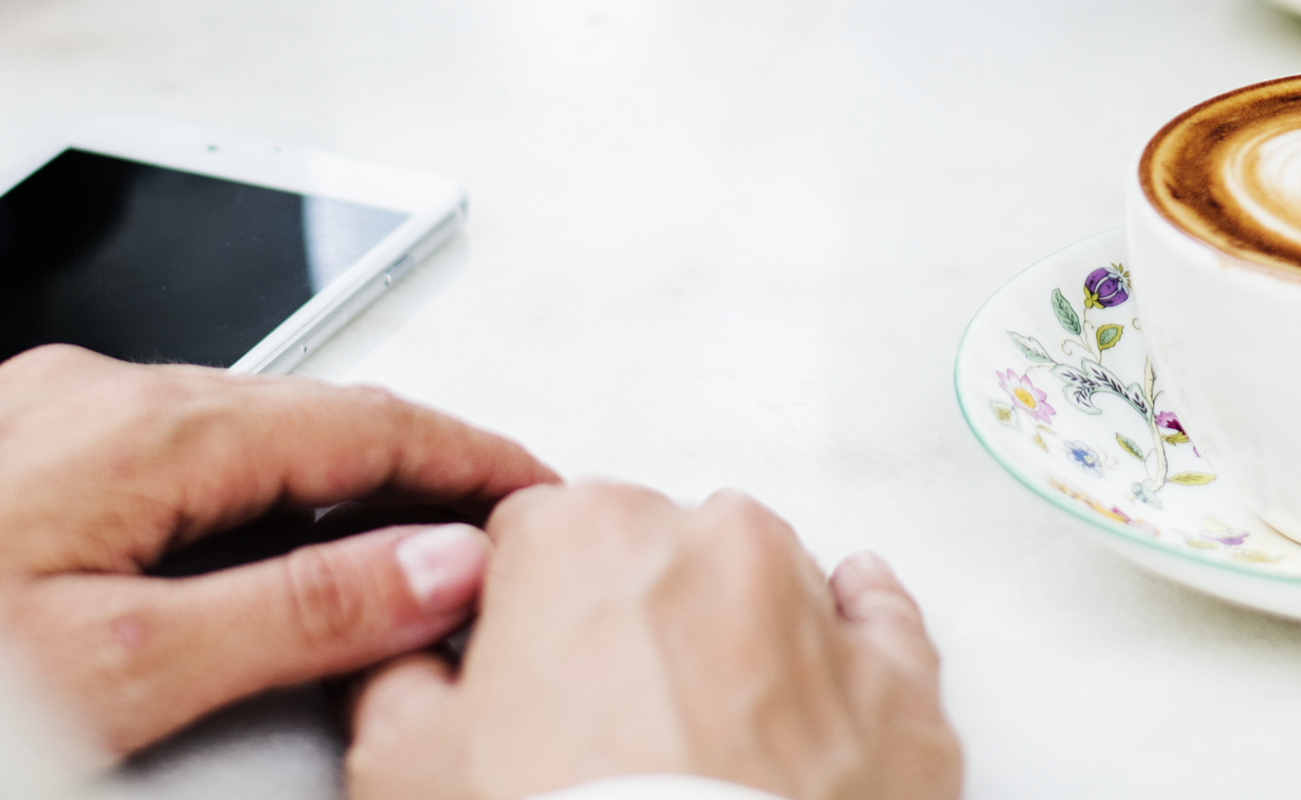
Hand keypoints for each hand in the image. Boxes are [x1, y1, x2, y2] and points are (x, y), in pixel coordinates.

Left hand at [0, 347, 555, 757]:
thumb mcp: (124, 664)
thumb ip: (294, 610)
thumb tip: (435, 562)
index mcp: (146, 425)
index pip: (364, 418)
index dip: (469, 458)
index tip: (539, 493)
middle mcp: (99, 389)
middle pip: (305, 415)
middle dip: (410, 468)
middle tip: (489, 534)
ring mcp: (47, 410)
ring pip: (234, 432)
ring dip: (325, 482)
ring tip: (393, 551)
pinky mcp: (7, 447)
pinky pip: (166, 449)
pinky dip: (242, 493)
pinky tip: (251, 550)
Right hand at [341, 483, 959, 799]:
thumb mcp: (403, 766)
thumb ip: (400, 678)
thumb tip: (408, 662)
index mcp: (585, 535)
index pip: (532, 536)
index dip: (518, 613)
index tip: (517, 671)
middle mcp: (714, 545)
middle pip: (656, 555)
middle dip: (630, 624)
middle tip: (597, 731)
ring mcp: (818, 613)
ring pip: (769, 586)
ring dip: (736, 643)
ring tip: (694, 748)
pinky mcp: (900, 691)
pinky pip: (885, 631)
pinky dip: (851, 654)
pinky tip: (818, 687)